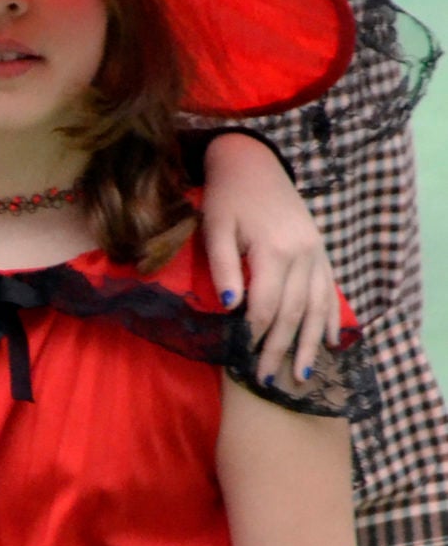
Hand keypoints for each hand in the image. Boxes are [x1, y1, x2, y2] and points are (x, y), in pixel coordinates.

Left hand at [201, 135, 339, 389]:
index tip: (242, 362)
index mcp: (276, 249)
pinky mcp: (321, 251)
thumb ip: (223, 266)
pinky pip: (329, 290)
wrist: (254, 163)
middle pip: (293, 312)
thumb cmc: (227, 198)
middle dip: (279, 350)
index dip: (254, 336)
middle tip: (265, 381)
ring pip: (316, 307)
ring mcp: (317, 252)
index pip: (266, 306)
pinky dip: (329, 318)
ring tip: (301, 375)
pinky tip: (330, 342)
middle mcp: (303, 254)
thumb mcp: (215, 228)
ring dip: (309, 343)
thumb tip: (229, 305)